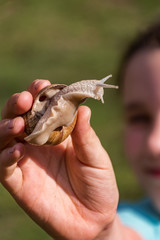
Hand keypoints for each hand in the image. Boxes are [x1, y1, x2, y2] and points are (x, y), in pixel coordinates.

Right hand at [0, 80, 118, 239]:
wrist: (94, 219)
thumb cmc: (98, 184)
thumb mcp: (96, 157)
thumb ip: (86, 135)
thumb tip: (83, 108)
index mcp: (56, 133)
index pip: (42, 108)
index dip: (39, 95)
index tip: (42, 84)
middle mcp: (38, 144)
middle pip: (18, 118)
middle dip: (17, 105)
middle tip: (24, 99)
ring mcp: (26, 162)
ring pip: (4, 139)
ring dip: (6, 127)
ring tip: (17, 124)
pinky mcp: (19, 183)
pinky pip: (3, 167)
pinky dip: (5, 156)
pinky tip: (16, 151)